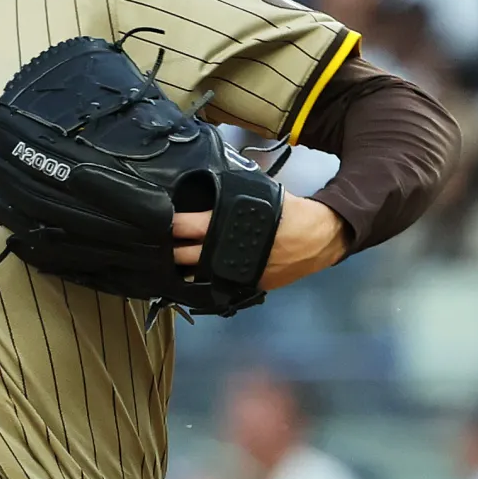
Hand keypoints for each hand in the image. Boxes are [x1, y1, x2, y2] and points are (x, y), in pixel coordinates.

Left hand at [172, 193, 348, 290]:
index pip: (184, 227)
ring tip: (175, 259)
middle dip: (169, 250)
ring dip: (184, 267)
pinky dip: (207, 278)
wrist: (320, 237)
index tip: (157, 221)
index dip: (168, 225)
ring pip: (196, 276)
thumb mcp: (256, 193)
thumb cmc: (288, 210)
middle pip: (182, 256)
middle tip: (160, 243)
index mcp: (225, 226)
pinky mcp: (247, 286)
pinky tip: (200, 272)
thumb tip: (205, 192)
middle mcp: (226, 253)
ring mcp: (235, 274)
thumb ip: (229, 196)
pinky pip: (218, 284)